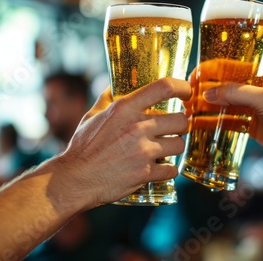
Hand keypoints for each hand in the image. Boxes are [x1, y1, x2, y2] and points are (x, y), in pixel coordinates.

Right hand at [52, 77, 190, 210]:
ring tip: (165, 148)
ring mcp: (143, 151)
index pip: (164, 87)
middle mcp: (137, 127)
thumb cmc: (83, 146)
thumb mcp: (93, 115)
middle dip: (180, 125)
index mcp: (125, 108)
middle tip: (173, 129)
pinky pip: (172, 169)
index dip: (182, 87)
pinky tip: (159, 168)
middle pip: (180, 119)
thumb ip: (108, 97)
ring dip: (174, 147)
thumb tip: (115, 83)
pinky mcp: (145, 173)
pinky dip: (168, 170)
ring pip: (180, 144)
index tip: (186, 92)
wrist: (75, 178)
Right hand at [192, 60, 262, 163]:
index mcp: (262, 73)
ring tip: (188, 110)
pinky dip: (215, 123)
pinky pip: (229, 122)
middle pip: (224, 86)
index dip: (210, 69)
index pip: (230, 65)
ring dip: (207, 107)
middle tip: (186, 96)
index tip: (192, 76)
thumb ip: (236, 93)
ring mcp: (253, 108)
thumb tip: (207, 93)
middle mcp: (256, 88)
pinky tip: (200, 124)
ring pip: (224, 105)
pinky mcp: (252, 126)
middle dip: (205, 90)